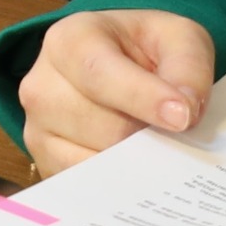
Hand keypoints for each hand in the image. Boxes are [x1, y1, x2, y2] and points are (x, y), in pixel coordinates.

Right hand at [17, 9, 214, 172]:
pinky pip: (87, 188)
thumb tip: (184, 110)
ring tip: (156, 143)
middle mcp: (41, 86)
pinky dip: (120, 183)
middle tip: (179, 132)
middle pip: (103, 127)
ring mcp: (38, 131)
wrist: (121, 67)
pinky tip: (140, 167)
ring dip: (136, 161)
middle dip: (147, 134)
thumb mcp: (177, 37)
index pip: (98, 73)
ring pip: (97, 162)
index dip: (142, 97)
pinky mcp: (46, 167)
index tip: (183, 118)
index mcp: (68, 40)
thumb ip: (187, 64)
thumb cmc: (144, 50)